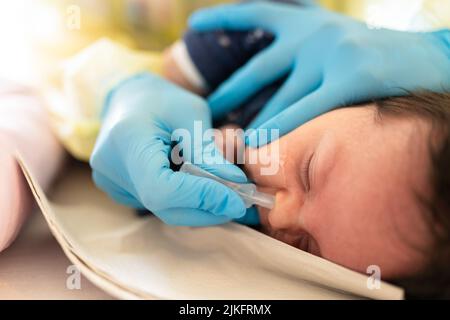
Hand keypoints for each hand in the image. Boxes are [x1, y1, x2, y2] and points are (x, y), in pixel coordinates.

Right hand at [90, 73, 249, 225]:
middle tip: (241, 202)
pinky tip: (205, 190)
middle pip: (165, 207)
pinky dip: (187, 202)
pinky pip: (159, 206)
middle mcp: (112, 170)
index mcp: (127, 142)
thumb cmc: (161, 99)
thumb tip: (237, 186)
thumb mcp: (191, 115)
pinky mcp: (122, 191)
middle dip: (208, 209)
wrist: (128, 99)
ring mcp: (114, 184)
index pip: (163, 189)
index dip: (201, 198)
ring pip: (164, 211)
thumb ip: (209, 152)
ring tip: (229, 196)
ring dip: (201, 208)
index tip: (237, 200)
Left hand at [190, 2, 449, 145]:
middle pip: (258, 70)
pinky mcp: (349, 78)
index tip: (194, 24)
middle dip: (228, 95)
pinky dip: (279, 129)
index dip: (224, 18)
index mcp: (310, 20)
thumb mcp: (338, 38)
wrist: (433, 57)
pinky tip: (259, 143)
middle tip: (203, 115)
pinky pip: (304, 110)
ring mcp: (331, 55)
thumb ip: (306, 49)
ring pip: (279, 98)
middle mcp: (315, 34)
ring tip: (227, 142)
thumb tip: (277, 78)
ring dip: (252, 123)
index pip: (259, 11)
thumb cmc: (381, 56)